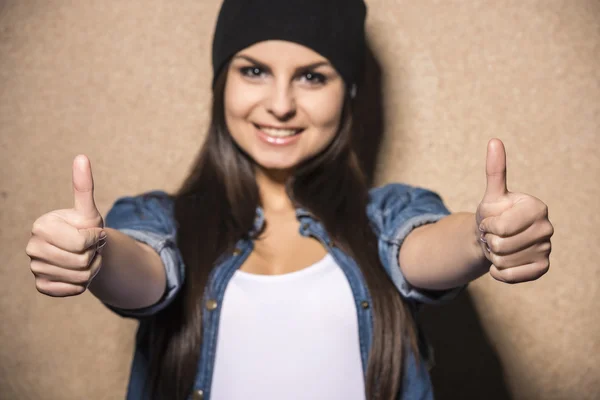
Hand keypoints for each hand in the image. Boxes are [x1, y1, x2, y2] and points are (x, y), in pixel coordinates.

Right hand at [26, 155, 105, 295]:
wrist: (85, 251)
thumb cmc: (86, 227)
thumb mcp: (89, 210)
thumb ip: (84, 186)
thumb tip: (82, 156)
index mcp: (41, 225)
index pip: (82, 243)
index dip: (96, 239)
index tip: (94, 233)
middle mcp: (33, 247)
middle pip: (81, 261)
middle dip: (95, 255)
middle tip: (91, 249)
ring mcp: (35, 268)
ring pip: (80, 278)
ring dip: (92, 270)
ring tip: (86, 259)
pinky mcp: (42, 286)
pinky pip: (72, 290)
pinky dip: (82, 284)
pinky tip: (77, 273)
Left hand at [476, 139, 553, 283]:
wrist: (493, 239)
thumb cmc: (493, 214)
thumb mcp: (492, 195)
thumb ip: (495, 170)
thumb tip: (494, 140)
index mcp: (537, 207)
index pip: (501, 227)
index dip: (487, 226)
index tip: (490, 221)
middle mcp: (547, 227)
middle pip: (501, 245)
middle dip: (489, 241)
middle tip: (493, 235)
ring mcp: (547, 248)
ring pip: (504, 261)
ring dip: (493, 256)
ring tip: (499, 246)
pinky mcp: (542, 268)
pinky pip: (511, 276)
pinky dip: (499, 272)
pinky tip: (502, 263)